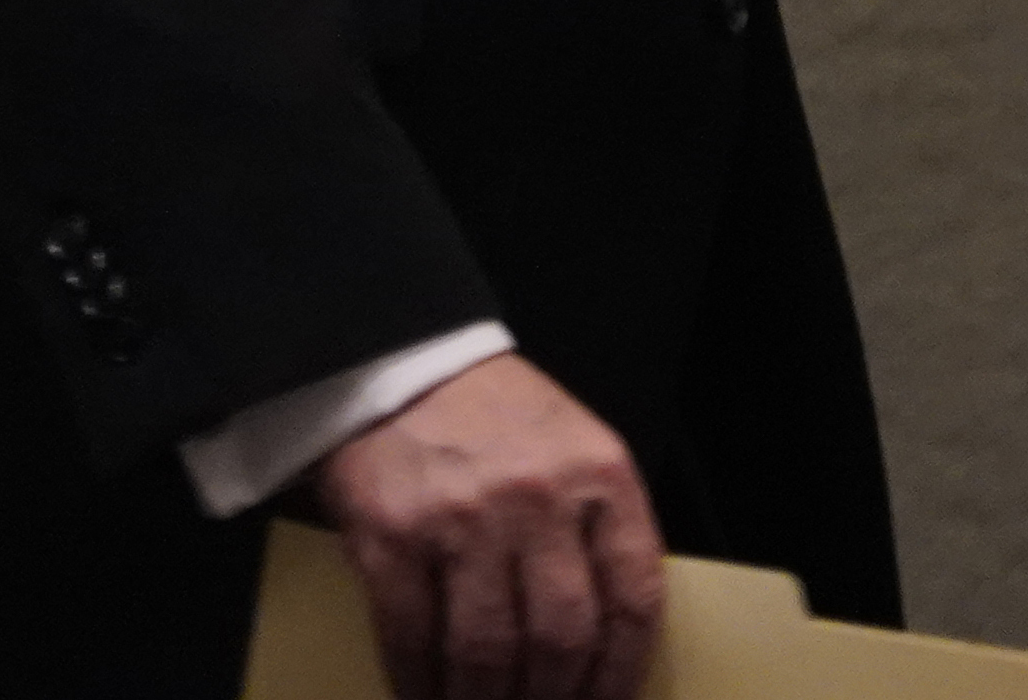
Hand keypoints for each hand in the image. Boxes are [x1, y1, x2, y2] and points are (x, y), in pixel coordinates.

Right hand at [314, 351, 664, 699]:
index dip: (623, 672)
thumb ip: (598, 532)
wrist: (404, 361)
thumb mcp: (576, 451)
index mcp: (601, 475)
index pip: (633, 597)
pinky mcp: (393, 534)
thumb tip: (603, 646)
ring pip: (488, 651)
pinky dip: (418, 684)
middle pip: (562, 637)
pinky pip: (411, 637)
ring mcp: (463, 517)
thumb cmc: (496, 418)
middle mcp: (538, 497)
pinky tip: (423, 699)